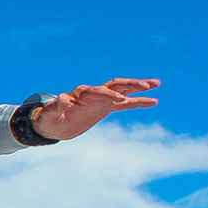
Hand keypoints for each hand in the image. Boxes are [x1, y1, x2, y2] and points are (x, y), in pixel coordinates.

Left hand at [32, 78, 160, 139]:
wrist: (53, 124)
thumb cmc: (50, 118)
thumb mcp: (51, 115)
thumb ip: (57, 107)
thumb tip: (63, 97)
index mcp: (82, 94)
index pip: (98, 91)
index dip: (108, 95)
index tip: (119, 99)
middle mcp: (94, 93)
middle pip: (115, 85)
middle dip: (130, 84)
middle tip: (147, 85)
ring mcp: (102, 99)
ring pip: (124, 91)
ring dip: (139, 87)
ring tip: (157, 84)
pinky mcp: (106, 107)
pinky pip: (126, 104)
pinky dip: (138, 102)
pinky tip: (154, 101)